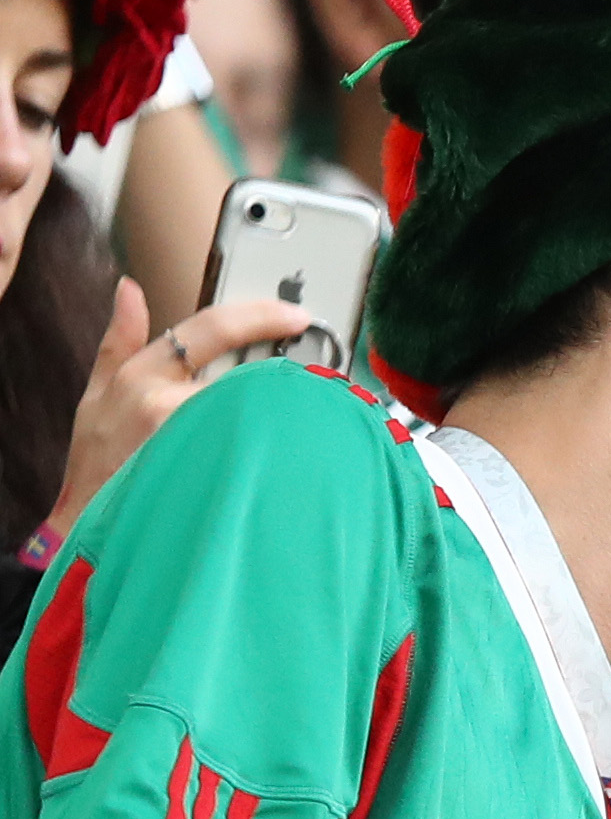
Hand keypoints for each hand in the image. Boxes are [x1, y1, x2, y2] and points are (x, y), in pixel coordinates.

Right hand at [54, 285, 308, 533]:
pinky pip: (259, 455)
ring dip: (285, 420)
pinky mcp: (212, 479)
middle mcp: (166, 406)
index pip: (209, 329)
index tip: (296, 316)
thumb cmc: (97, 465)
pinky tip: (290, 462)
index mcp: (140, 377)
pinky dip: (278, 452)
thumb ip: (119, 341)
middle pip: (249, 378)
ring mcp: (190, 443)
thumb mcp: (95, 394)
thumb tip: (130, 290)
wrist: (89, 529)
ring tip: (302, 430)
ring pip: (259, 416)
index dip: (257, 317)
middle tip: (313, 386)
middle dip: (282, 383)